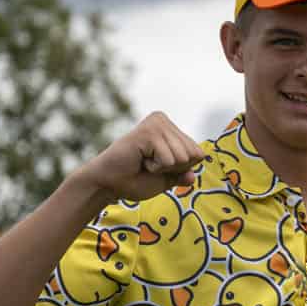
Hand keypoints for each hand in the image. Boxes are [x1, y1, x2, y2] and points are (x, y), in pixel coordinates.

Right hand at [75, 111, 205, 203]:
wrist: (108, 184)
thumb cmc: (134, 180)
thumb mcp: (166, 179)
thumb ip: (182, 174)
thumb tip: (193, 176)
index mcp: (170, 128)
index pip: (198, 153)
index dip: (181, 169)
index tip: (158, 167)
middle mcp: (164, 121)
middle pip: (193, 154)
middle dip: (174, 168)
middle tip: (149, 165)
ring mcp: (156, 124)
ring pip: (182, 157)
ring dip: (164, 167)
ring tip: (144, 162)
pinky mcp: (148, 131)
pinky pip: (169, 159)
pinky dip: (156, 167)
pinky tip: (140, 160)